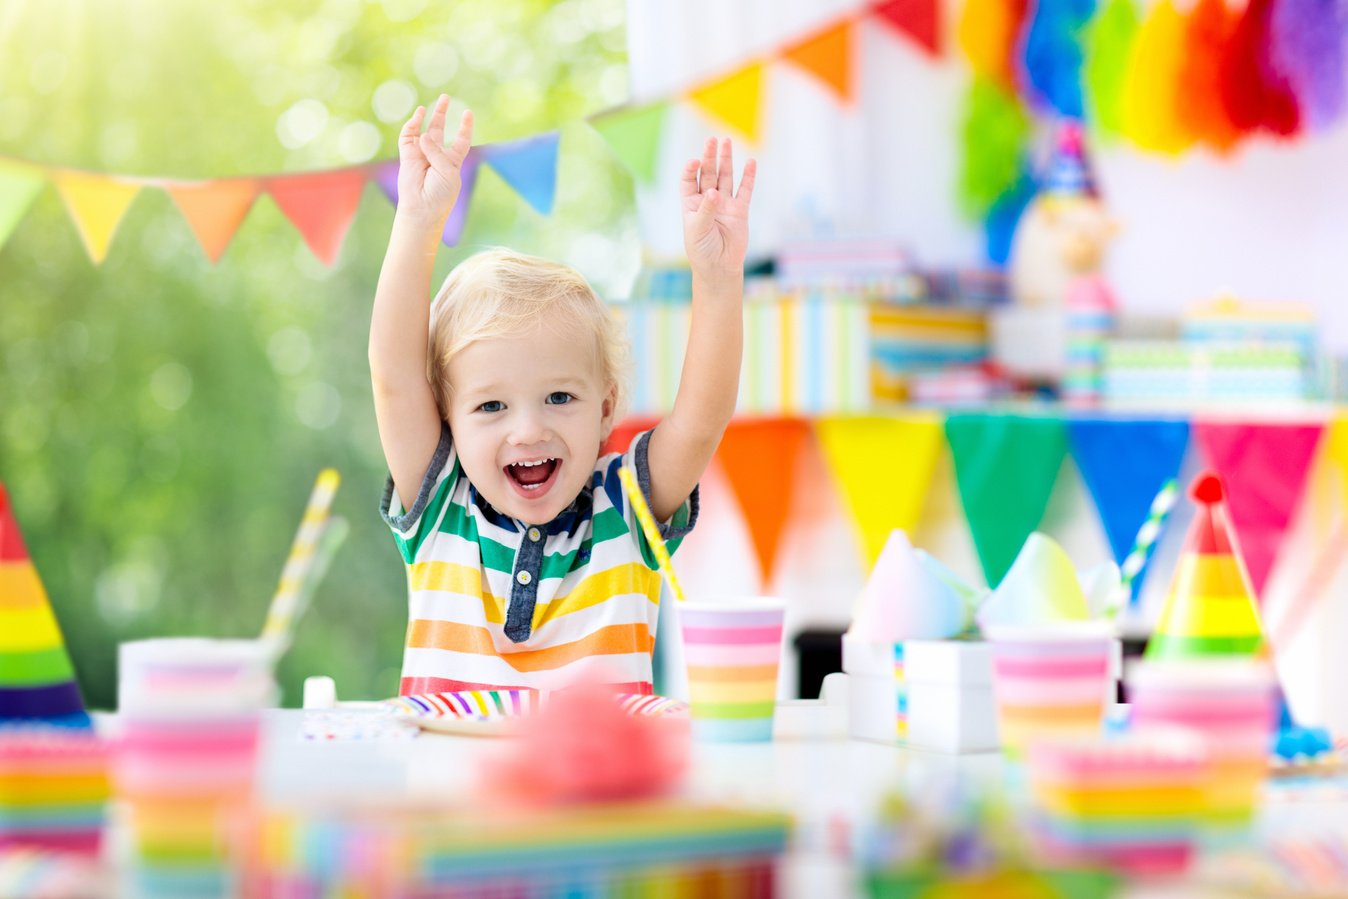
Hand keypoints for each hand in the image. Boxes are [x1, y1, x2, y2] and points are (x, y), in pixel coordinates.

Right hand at [396, 94, 472, 227]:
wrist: (423, 207)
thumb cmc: (440, 193)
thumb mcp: (448, 171)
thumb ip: (437, 151)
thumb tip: (423, 134)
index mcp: (452, 161)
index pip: (461, 140)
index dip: (465, 127)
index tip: (468, 113)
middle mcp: (436, 155)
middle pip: (439, 129)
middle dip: (441, 114)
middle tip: (445, 97)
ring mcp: (421, 153)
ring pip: (424, 129)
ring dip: (429, 115)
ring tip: (435, 101)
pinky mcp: (407, 155)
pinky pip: (408, 136)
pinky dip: (413, 125)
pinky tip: (418, 116)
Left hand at [681, 138, 755, 279]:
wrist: (719, 267)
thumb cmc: (702, 250)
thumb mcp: (697, 230)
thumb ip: (706, 210)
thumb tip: (714, 192)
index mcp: (691, 204)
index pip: (689, 180)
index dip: (691, 170)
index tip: (695, 162)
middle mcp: (707, 200)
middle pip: (708, 173)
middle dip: (710, 156)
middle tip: (712, 140)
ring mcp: (724, 204)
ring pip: (726, 177)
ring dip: (726, 160)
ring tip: (727, 142)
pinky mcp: (740, 210)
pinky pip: (745, 190)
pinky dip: (748, 177)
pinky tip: (751, 163)